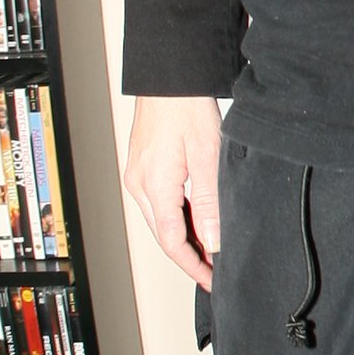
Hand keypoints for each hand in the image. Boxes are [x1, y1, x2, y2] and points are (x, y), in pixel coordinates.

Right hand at [123, 95, 224, 289]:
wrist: (168, 74)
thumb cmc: (186, 105)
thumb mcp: (207, 156)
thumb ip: (208, 202)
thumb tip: (212, 242)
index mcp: (153, 185)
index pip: (173, 242)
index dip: (194, 266)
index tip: (212, 280)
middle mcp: (139, 184)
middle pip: (164, 235)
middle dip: (190, 256)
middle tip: (216, 270)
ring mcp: (137, 175)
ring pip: (161, 220)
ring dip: (185, 236)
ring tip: (212, 248)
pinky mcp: (142, 166)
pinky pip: (159, 203)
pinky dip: (178, 216)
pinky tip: (197, 219)